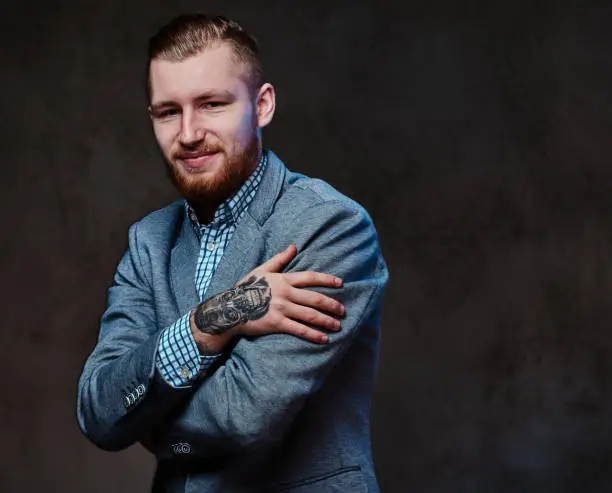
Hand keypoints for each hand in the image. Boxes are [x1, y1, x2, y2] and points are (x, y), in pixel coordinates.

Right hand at [191, 245, 344, 350]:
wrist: (229, 307)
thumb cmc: (245, 288)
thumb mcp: (261, 270)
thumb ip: (279, 260)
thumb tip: (293, 247)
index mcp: (283, 279)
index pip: (311, 277)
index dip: (327, 280)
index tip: (341, 284)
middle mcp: (285, 293)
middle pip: (315, 298)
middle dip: (332, 305)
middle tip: (343, 311)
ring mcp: (281, 308)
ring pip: (311, 315)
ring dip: (327, 321)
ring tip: (338, 326)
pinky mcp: (277, 323)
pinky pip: (300, 329)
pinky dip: (314, 335)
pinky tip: (324, 339)